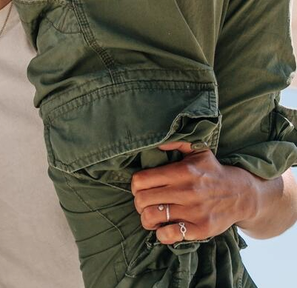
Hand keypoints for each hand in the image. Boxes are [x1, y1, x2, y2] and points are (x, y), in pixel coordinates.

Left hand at [130, 141, 256, 244]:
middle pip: (141, 200)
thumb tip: (157, 143)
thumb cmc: (214, 172)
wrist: (244, 195)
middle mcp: (186, 191)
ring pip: (150, 217)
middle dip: (139, 203)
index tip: (141, 189)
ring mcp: (193, 211)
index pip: (140, 180)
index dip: (135, 186)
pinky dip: (161, 234)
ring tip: (153, 217)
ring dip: (147, 219)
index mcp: (182, 172)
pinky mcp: (200, 229)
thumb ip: (177, 143)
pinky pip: (168, 235)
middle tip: (146, 204)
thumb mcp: (199, 151)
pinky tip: (166, 228)